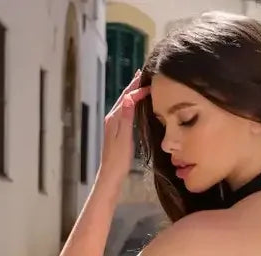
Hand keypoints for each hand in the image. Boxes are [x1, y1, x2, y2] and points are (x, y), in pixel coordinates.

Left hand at [100, 71, 148, 188]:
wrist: (110, 175)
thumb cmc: (118, 160)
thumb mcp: (124, 138)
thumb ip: (126, 117)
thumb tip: (127, 97)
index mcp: (113, 118)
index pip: (127, 98)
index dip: (138, 89)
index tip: (150, 84)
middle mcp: (111, 119)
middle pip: (123, 97)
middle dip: (132, 85)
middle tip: (142, 74)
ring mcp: (112, 125)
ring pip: (123, 104)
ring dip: (131, 93)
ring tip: (139, 85)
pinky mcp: (115, 131)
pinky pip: (124, 112)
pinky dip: (130, 104)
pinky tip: (134, 105)